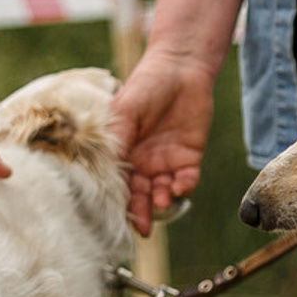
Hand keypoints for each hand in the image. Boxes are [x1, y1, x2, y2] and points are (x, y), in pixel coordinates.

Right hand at [111, 46, 216, 236]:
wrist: (180, 69)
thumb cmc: (145, 87)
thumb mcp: (123, 112)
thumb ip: (116, 140)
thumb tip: (108, 170)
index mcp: (121, 153)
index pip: (116, 183)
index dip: (114, 201)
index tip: (111, 218)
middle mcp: (142, 163)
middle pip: (138, 195)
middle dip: (139, 212)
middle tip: (140, 227)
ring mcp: (165, 162)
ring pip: (161, 192)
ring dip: (160, 202)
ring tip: (159, 203)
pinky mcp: (189, 158)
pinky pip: (186, 181)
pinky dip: (182, 187)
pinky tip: (178, 186)